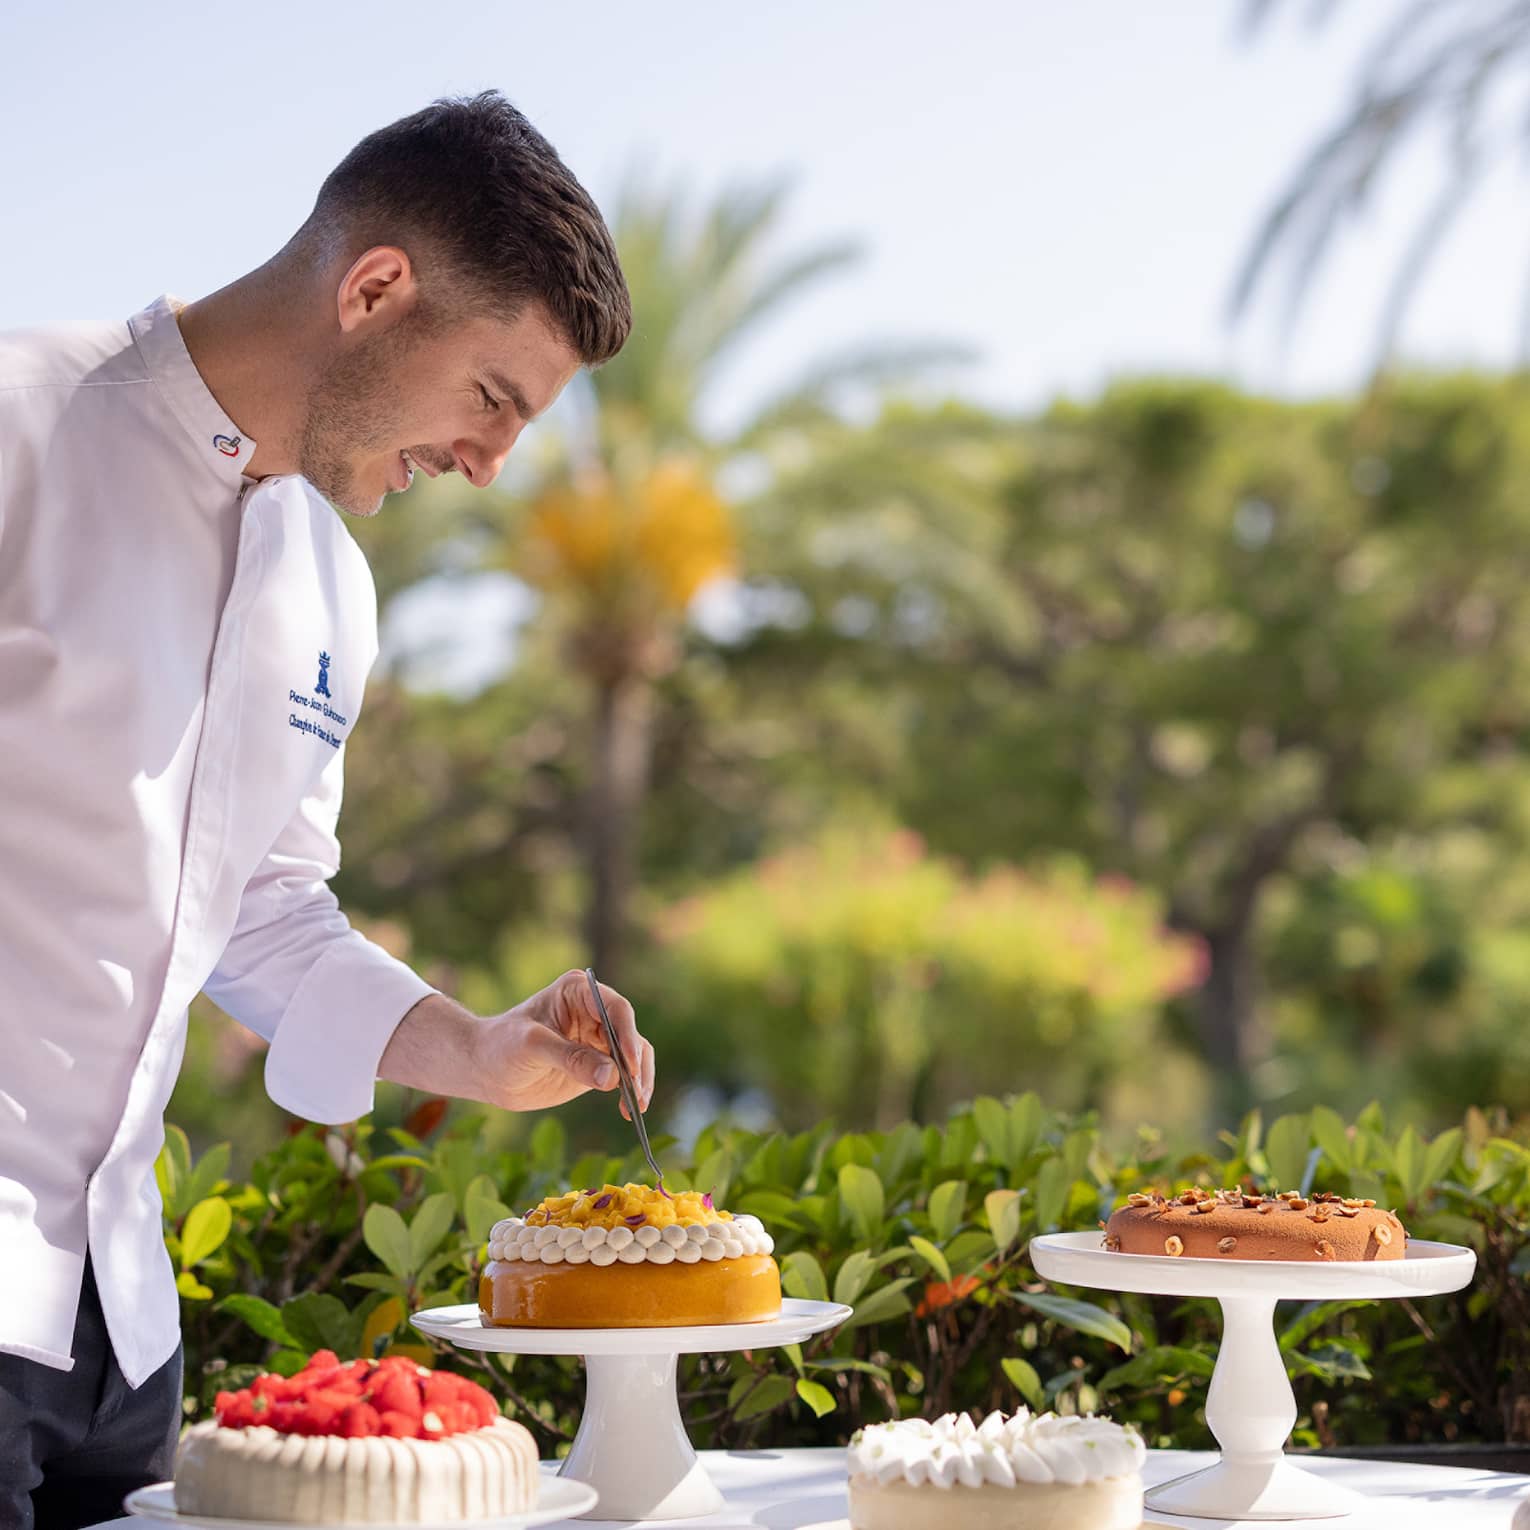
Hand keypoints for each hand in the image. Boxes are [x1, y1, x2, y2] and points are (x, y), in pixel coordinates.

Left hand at [474, 970, 654, 1115]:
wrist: (485, 1070)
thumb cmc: (501, 1046)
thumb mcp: (532, 1047)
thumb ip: (571, 1058)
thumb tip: (611, 1076)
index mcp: (578, 992)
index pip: (615, 1009)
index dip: (628, 1035)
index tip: (629, 1064)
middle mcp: (595, 1012)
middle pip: (630, 1034)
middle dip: (636, 1064)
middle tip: (636, 1093)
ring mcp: (598, 1038)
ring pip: (634, 1055)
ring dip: (639, 1080)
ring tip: (635, 1106)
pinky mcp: (599, 1063)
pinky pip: (625, 1075)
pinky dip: (630, 1092)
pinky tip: (628, 1110)